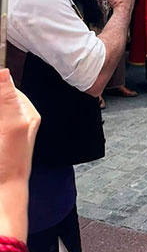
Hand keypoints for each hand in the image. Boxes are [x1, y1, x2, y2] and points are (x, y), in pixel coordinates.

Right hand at [0, 68, 39, 241]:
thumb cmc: (11, 163)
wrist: (3, 194)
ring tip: (0, 136)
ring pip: (1, 109)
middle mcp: (16, 119)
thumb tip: (3, 71)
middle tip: (1, 125)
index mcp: (26, 112)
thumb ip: (7, 100)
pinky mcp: (1, 137)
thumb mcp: (12, 126)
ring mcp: (5, 129)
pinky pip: (1, 122)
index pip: (7, 87)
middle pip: (1, 100)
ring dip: (0, 107)